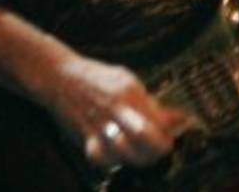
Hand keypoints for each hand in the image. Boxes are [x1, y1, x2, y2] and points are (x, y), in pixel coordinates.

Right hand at [38, 56, 188, 168]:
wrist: (59, 77)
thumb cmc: (96, 77)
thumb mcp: (126, 80)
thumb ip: (148, 100)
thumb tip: (173, 116)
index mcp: (128, 92)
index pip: (158, 116)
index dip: (172, 128)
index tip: (179, 131)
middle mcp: (114, 108)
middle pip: (143, 135)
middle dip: (159, 147)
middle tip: (164, 148)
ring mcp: (98, 123)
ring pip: (123, 150)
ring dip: (138, 157)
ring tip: (146, 155)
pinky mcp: (83, 136)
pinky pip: (100, 157)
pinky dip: (112, 161)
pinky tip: (119, 157)